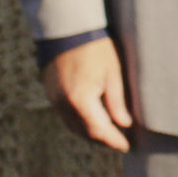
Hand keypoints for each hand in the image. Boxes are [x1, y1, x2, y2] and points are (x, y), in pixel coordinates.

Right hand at [43, 38, 133, 152]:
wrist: (68, 29)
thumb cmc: (96, 48)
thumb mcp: (113, 73)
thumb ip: (117, 101)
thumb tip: (124, 124)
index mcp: (80, 99)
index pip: (98, 130)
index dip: (113, 141)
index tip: (126, 146)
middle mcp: (63, 104)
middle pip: (84, 132)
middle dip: (102, 140)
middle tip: (120, 142)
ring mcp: (54, 99)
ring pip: (73, 126)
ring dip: (90, 133)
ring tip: (109, 134)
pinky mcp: (51, 94)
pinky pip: (66, 116)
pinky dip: (80, 122)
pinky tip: (92, 120)